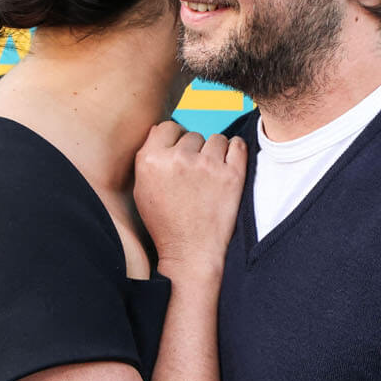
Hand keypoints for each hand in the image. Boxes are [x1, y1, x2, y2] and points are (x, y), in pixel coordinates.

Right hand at [133, 121, 246, 278]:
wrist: (190, 253)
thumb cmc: (166, 224)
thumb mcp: (143, 190)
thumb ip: (148, 157)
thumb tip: (160, 129)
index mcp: (151, 159)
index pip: (168, 127)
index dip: (175, 140)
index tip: (181, 156)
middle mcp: (178, 158)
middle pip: (192, 134)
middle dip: (195, 150)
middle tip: (195, 175)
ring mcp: (207, 165)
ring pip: (216, 139)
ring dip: (215, 153)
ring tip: (211, 176)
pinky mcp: (232, 174)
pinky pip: (237, 145)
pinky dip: (236, 152)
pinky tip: (229, 166)